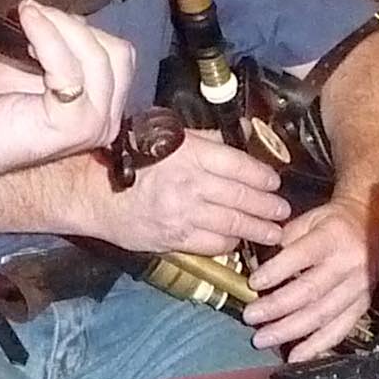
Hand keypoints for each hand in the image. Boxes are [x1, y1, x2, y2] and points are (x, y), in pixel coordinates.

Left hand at [0, 2, 137, 179]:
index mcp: (102, 110)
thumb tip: (70, 18)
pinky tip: (26, 21)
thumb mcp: (31, 67)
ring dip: (60, 27)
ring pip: (97, 56)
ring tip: (27, 20)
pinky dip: (47, 37)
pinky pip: (69, 68)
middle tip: (35, 18)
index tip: (43, 19)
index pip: (118, 55)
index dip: (83, 29)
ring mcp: (93, 125)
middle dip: (75, 26)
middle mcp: (106, 122)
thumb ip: (59, 47)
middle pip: (116, 53)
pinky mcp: (72, 124)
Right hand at [101, 129, 287, 256]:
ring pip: (233, 223)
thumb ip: (207, 140)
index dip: (263, 177)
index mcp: (190, 154)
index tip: (274, 183)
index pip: (239, 166)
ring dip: (258, 229)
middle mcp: (190, 184)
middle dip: (268, 206)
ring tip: (274, 233)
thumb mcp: (169, 138)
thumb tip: (243, 135)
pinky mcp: (174, 238)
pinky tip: (240, 242)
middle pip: (242, 197)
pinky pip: (212, 243)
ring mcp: (183, 213)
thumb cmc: (133, 161)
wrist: (95, 193)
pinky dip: (230, 243)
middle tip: (283, 211)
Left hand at [244, 198, 369, 358]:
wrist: (373, 225)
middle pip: (310, 290)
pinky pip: (340, 329)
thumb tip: (257, 265)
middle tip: (251, 316)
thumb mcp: (310, 219)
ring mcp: (358, 287)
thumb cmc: (335, 222)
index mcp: (333, 236)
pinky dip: (317, 345)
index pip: (301, 255)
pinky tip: (297, 356)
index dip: (276, 271)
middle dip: (276, 307)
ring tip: (264, 338)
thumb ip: (284, 239)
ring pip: (323, 314)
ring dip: (290, 330)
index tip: (254, 282)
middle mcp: (349, 263)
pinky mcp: (363, 305)